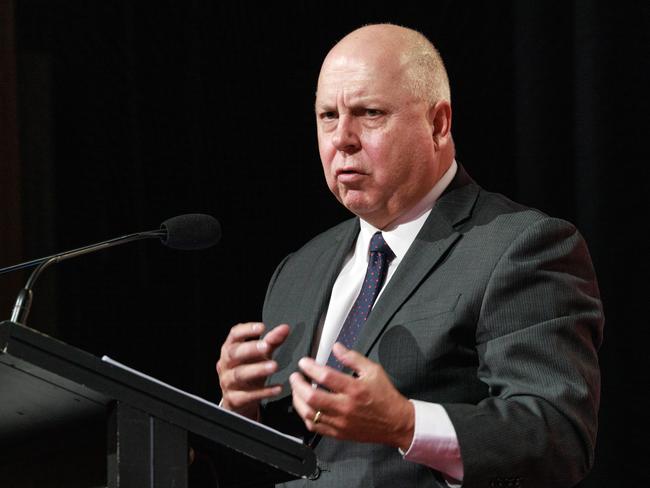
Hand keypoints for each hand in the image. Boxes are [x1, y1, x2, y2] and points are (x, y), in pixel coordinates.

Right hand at [217, 322, 289, 418]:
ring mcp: (227, 382)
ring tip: (274, 366)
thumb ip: (272, 341)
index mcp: (230, 349)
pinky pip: (248, 395)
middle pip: (234, 353)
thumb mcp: (260, 355)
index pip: (234, 335)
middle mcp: (226, 364)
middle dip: (250, 349)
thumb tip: (285, 328)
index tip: (262, 327)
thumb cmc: (249, 371)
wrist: (239, 399)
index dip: (247, 330)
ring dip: (258, 369)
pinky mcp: (234, 399)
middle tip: (267, 347)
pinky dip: (263, 392)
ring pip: (239, 374)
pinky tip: (277, 388)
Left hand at [289, 342, 414, 449]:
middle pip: (312, 397)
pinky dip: (305, 416)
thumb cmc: (385, 396)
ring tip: (297, 390)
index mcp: (354, 389)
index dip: (310, 367)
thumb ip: (353, 358)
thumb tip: (337, 347)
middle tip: (295, 376)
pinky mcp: (338, 433)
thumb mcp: (373, 370)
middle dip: (298, 385)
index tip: (304, 362)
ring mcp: (340, 422)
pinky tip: (305, 407)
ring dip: (298, 400)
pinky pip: (315, 427)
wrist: (395, 422)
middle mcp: (346, 407)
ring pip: (310, 414)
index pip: (326, 376)